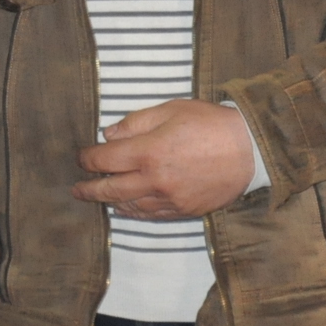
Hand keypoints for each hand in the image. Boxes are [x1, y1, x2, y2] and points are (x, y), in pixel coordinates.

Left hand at [74, 99, 255, 220]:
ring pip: (131, 206)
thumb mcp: (170, 110)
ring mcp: (170, 199)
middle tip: (76, 190)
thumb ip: (136, 122)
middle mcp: (155, 180)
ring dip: (111, 202)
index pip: (105, 160)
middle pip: (111, 189)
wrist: (250, 150)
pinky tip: (127, 208)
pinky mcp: (185, 210)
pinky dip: (135, 212)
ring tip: (99, 198)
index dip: (87, 159)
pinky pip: (152, 215)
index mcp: (148, 151)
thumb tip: (108, 136)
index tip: (80, 158)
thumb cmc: (209, 123)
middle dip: (90, 189)